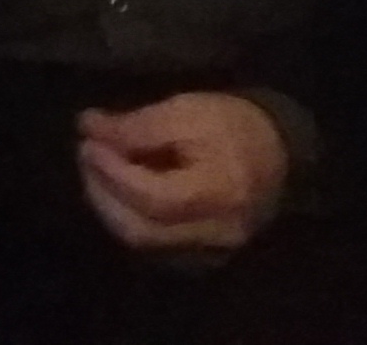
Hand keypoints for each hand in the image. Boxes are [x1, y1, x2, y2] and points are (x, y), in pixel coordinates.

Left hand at [76, 94, 287, 255]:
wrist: (279, 151)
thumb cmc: (233, 125)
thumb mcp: (187, 111)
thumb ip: (137, 125)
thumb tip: (88, 127)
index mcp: (219, 193)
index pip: (153, 196)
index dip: (113, 172)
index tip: (87, 142)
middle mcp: (215, 233)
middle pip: (142, 230)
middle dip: (103, 193)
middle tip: (86, 156)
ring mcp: (209, 251)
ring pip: (144, 243)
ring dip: (110, 207)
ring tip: (96, 172)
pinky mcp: (202, 256)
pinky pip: (155, 247)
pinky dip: (129, 219)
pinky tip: (118, 194)